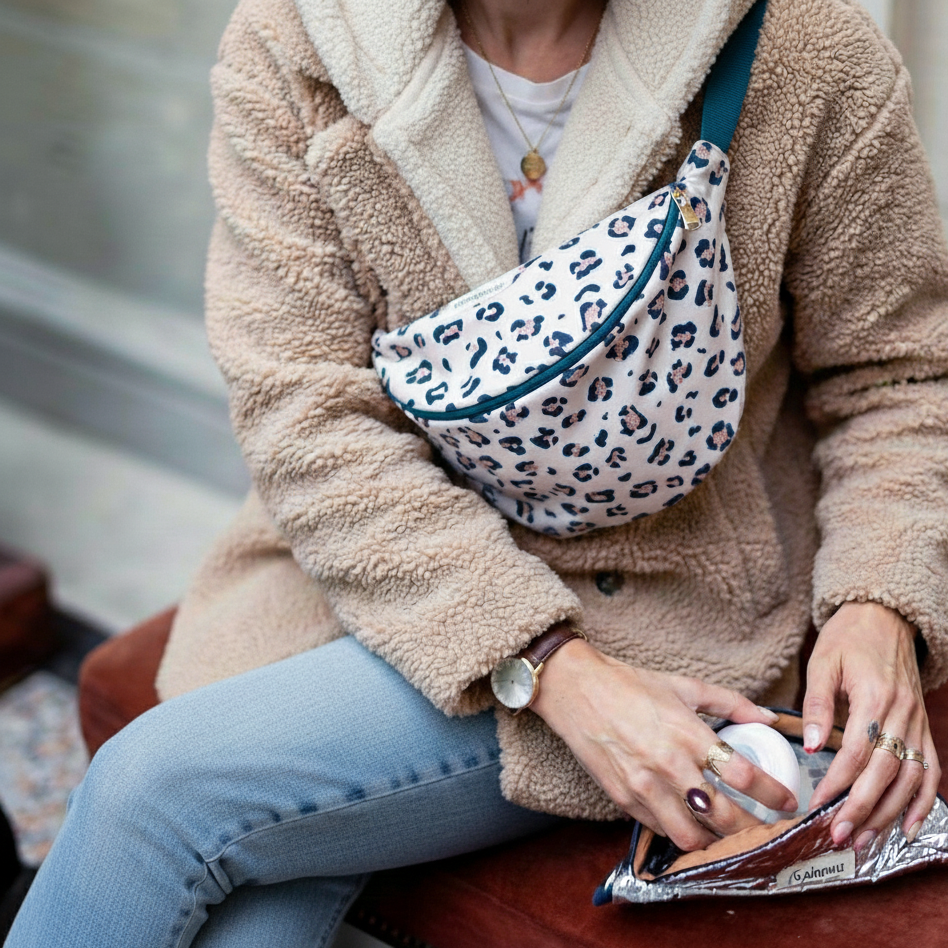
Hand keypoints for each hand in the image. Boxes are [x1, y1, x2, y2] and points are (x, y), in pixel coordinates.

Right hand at [532, 639, 797, 850]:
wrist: (575, 690)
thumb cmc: (629, 684)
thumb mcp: (683, 685)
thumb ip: (729, 702)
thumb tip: (766, 716)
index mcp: (688, 733)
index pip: (743, 775)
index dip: (773, 794)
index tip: (788, 802)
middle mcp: (668, 764)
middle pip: (723, 816)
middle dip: (752, 830)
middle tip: (768, 831)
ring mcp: (644, 786)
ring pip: (691, 835)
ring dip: (716, 842)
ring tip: (730, 837)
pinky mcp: (623, 798)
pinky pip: (661, 829)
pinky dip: (681, 833)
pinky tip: (693, 827)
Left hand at [803, 602, 939, 849]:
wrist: (884, 617)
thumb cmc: (847, 638)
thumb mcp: (822, 663)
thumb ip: (818, 705)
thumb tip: (813, 748)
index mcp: (876, 696)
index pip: (857, 751)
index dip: (838, 782)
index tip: (818, 806)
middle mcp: (903, 713)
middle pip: (886, 772)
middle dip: (863, 808)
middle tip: (841, 836)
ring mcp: (918, 722)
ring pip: (910, 778)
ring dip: (889, 813)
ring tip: (866, 841)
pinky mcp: (923, 727)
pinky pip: (930, 770)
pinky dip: (923, 801)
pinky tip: (907, 827)